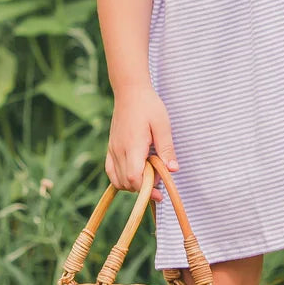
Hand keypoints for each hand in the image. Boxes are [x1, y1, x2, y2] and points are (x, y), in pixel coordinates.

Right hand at [105, 86, 177, 202]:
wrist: (130, 91)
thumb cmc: (149, 106)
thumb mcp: (163, 125)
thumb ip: (167, 149)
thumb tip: (173, 170)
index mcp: (133, 146)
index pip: (134, 178)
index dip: (146, 190)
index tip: (159, 193)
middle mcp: (119, 150)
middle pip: (126, 182)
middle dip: (143, 187)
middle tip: (158, 175)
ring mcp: (112, 149)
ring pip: (117, 180)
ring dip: (133, 184)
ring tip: (148, 172)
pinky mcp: (110, 147)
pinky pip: (111, 171)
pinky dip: (121, 178)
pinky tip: (135, 172)